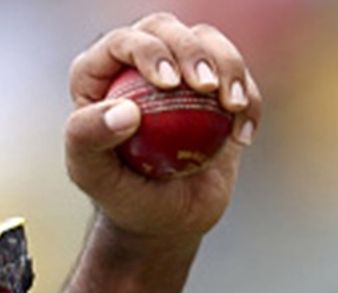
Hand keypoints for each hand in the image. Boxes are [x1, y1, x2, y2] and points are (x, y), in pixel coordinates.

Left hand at [65, 13, 262, 243]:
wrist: (165, 219)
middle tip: (205, 87)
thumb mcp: (94, 177)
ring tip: (232, 107)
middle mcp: (137, 64)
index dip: (147, 50)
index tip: (168, 82)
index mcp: (98, 75)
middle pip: (166, 29)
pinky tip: (243, 135)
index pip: (121, 42)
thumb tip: (124, 111)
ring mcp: (179, 72)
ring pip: (208, 42)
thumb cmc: (122, 197)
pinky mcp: (216, 90)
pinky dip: (249, 99)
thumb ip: (88, 140)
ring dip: (228, 66)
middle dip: (191, 49)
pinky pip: (239, 77)